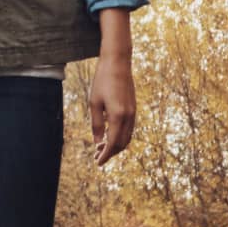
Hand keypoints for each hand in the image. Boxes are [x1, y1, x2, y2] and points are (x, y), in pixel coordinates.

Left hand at [90, 9, 135, 166]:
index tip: (98, 163)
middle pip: (121, 144)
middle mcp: (128, 117)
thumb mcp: (94, 103)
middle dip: (110, 153)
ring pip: (126, 137)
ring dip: (115, 146)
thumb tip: (97, 141)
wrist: (118, 63)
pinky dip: (120, 136)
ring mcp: (133, 113)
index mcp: (118, 116)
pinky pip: (128, 129)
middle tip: (97, 156)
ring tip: (101, 148)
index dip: (105, 155)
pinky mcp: (133, 109)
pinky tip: (109, 135)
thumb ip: (97, 124)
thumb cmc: (102, 81)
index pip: (112, 143)